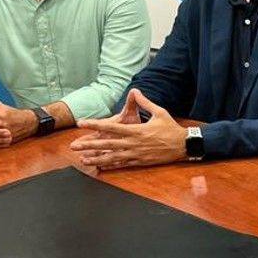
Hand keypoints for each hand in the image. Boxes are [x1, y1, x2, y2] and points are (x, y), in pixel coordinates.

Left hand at [70, 90, 186, 168]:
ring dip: (96, 158)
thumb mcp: (160, 112)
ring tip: (82, 159)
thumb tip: (136, 91)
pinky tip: (100, 167)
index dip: (95, 125)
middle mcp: (133, 143)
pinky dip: (110, 165)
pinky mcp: (140, 161)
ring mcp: (136, 154)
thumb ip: (145, 103)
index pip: (111, 127)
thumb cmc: (171, 128)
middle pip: (107, 144)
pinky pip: (122, 164)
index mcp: (136, 130)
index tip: (81, 123)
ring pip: (112, 157)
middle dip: (89, 145)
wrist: (184, 145)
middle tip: (74, 146)